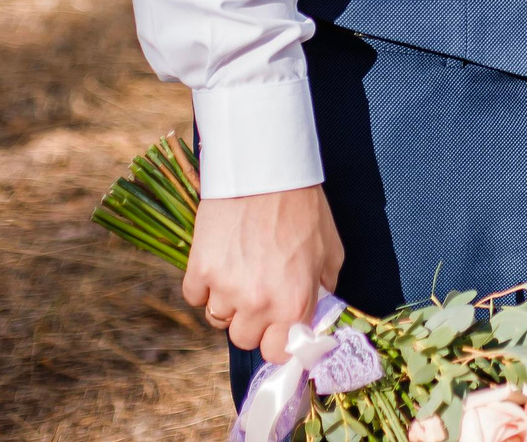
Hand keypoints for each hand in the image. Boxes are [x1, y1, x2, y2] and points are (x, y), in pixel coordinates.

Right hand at [184, 185, 344, 361]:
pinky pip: (195, 297)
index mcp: (294, 303)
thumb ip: (323, 288)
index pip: (278, 353)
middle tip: (259, 292)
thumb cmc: (303, 208)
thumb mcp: (331, 250)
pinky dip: (204, 285)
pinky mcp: (199, 271)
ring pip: (217, 319)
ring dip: (227, 302)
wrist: (265, 172)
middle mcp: (258, 304)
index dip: (277, 342)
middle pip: (244, 339)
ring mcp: (225, 289)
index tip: (277, 330)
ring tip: (240, 270)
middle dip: (252, 321)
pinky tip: (220, 261)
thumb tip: (314, 312)